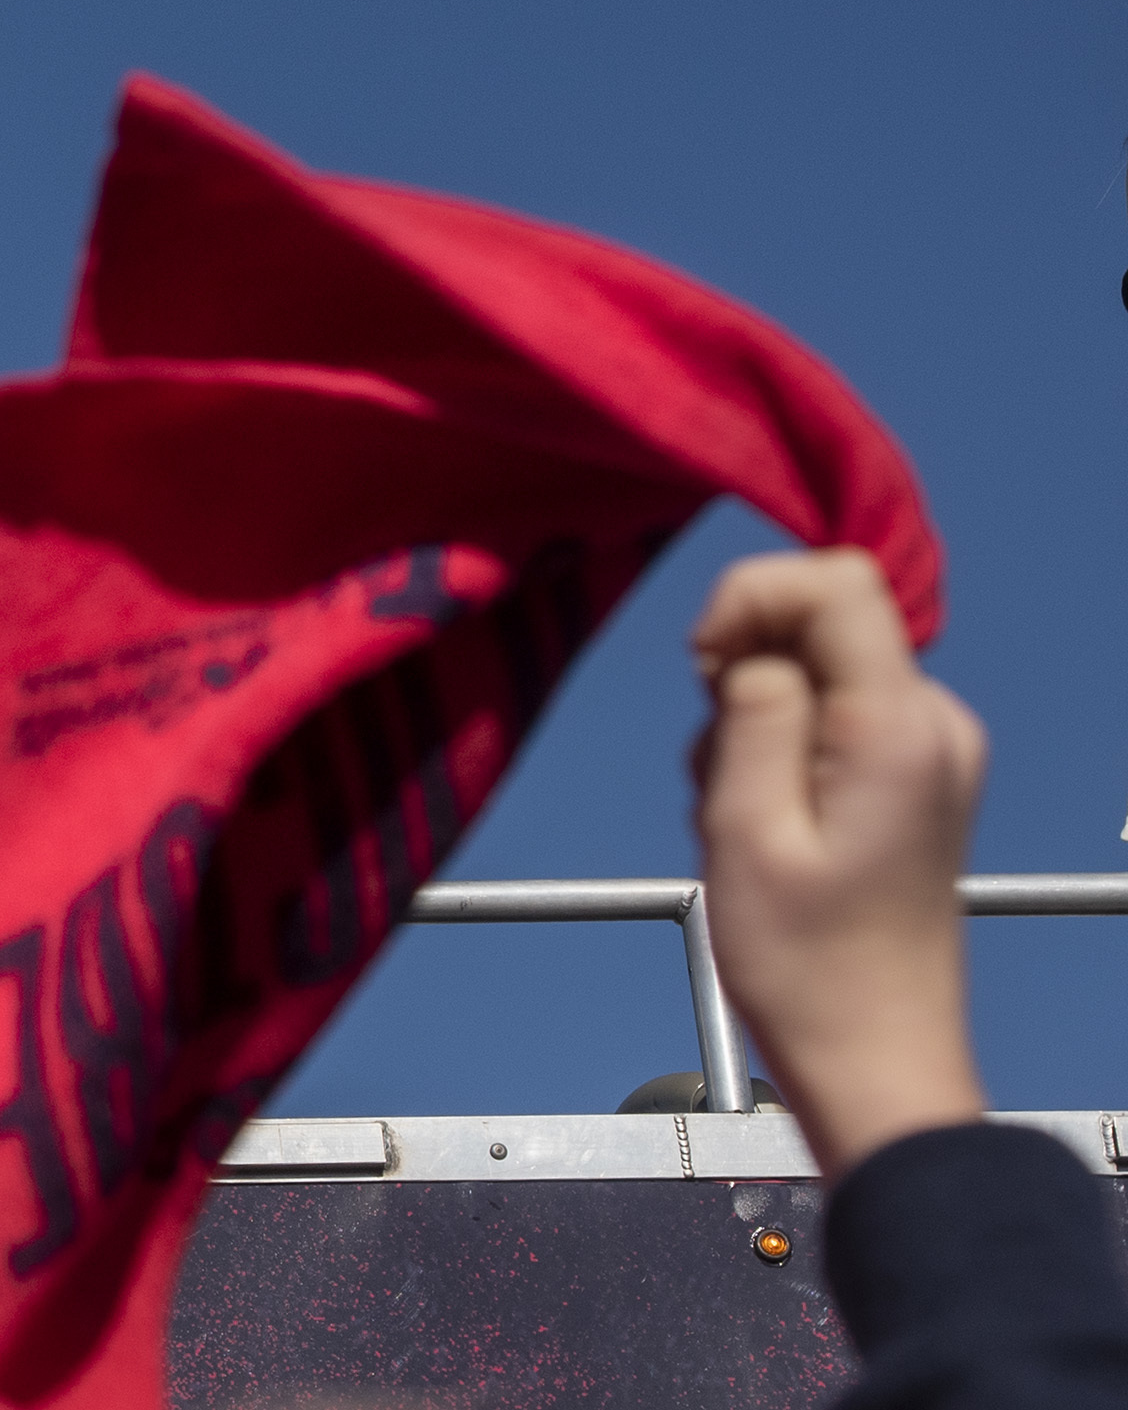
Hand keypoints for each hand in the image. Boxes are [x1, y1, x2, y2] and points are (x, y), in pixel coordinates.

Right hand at [690, 549, 987, 1173]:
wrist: (875, 1058)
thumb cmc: (802, 961)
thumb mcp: (745, 827)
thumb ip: (751, 712)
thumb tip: (751, 648)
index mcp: (900, 728)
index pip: (837, 581)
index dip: (752, 597)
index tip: (702, 671)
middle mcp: (935, 723)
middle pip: (828, 620)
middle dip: (745, 666)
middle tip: (714, 763)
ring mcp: (935, 751)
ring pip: (822, 669)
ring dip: (756, 718)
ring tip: (738, 812)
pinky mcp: (917, 778)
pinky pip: (838, 714)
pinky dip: (784, 745)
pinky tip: (764, 822)